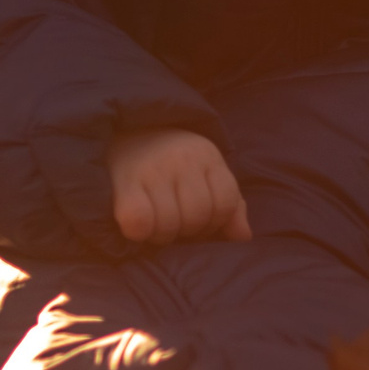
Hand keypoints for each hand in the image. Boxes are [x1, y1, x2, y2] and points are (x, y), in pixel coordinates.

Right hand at [109, 128, 250, 244]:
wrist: (125, 132)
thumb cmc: (171, 162)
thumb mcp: (205, 174)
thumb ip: (229, 205)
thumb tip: (243, 236)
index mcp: (208, 156)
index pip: (226, 203)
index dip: (215, 223)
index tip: (199, 221)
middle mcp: (183, 159)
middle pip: (197, 216)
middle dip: (188, 231)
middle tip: (174, 223)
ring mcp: (154, 169)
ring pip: (170, 224)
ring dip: (163, 235)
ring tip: (156, 224)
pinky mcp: (126, 182)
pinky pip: (140, 222)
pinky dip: (140, 232)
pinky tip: (138, 226)